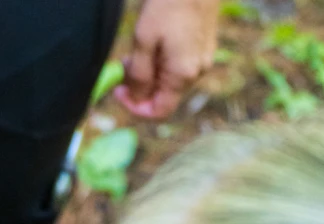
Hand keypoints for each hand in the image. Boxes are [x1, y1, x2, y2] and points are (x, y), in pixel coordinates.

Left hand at [116, 0, 218, 119]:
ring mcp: (203, 59)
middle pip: (164, 96)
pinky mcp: (205, 46)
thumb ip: (139, 75)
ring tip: (137, 49)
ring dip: (150, 72)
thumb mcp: (144, 40)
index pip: (159, 112)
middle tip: (124, 62)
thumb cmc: (168, 3)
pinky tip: (155, 41)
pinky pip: (180, 65)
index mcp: (183, 76)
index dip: (136, 108)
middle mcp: (197, 73)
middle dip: (140, 86)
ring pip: (170, 80)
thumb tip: (136, 99)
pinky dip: (163, 62)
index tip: (118, 92)